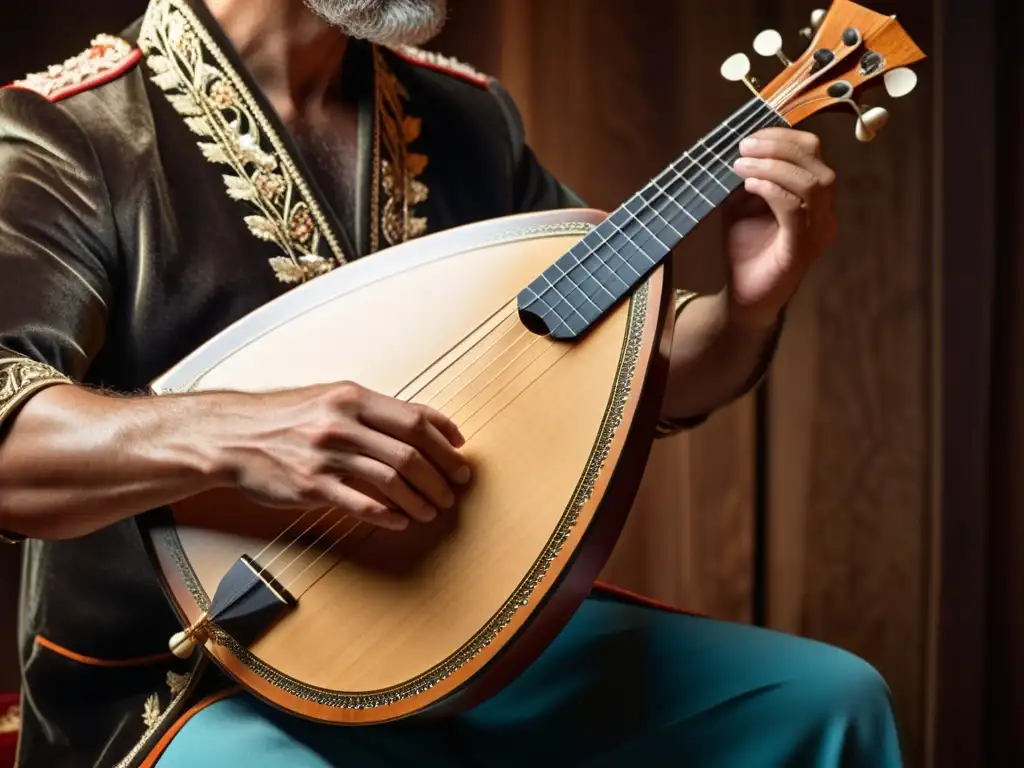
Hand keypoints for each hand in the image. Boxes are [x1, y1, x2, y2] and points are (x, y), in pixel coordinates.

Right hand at [214, 382, 470, 531]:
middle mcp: (342, 423)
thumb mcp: (331, 399)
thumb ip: (374, 410)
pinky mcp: (310, 486)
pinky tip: (401, 521)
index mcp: (352, 398)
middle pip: (410, 451)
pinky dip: (388, 515)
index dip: (445, 438)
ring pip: (391, 479)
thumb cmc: (284, 417)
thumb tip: (422, 421)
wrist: (230, 435)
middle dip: (440, 473)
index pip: (414, 418)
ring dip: (420, 498)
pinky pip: (361, 504)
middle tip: (454, 488)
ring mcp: (326, 455)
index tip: (461, 453)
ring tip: (432, 509)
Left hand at [726, 127, 838, 327]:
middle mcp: (824, 214)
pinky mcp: (802, 249)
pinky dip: (772, 190)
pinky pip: (795, 209)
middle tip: (743, 146)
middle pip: (817, 163)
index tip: (749, 136)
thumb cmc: (746, 251)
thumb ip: (747, 176)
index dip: (783, 137)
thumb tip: (740, 146)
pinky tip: (749, 184)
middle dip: (778, 146)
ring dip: (773, 165)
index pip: (813, 153)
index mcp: (815, 199)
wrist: (743, 298)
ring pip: (811, 183)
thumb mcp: (742, 205)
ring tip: (742, 164)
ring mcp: (818, 232)